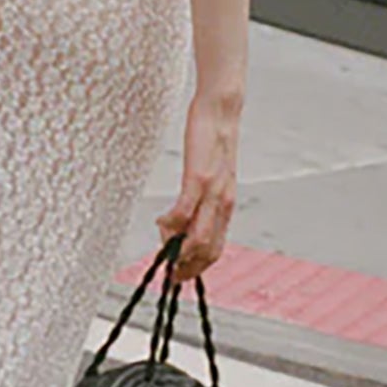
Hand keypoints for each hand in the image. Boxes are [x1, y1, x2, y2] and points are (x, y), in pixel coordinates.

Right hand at [156, 91, 239, 282]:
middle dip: (187, 267)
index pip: (215, 249)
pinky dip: (171, 224)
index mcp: (225, 206)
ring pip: (198, 238)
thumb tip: (180, 220)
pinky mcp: (198, 178)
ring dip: (177, 248)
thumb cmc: (211, 141)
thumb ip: (199, 198)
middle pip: (208, 250)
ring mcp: (212, 193)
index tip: (178, 275)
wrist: (221, 111)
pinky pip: (185, 211)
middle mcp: (223, 204)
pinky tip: (160, 222)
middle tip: (168, 274)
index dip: (196, 268)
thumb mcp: (207, 174)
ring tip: (162, 243)